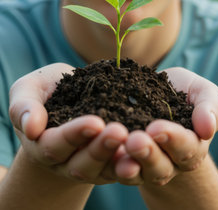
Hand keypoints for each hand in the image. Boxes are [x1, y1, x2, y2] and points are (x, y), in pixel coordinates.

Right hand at [9, 63, 128, 184]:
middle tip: (118, 131)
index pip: (56, 145)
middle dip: (101, 149)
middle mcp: (67, 162)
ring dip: (121, 157)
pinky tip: (151, 146)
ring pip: (106, 170)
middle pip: (83, 164)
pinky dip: (137, 160)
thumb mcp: (28, 91)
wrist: (69, 101)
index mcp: (44, 145)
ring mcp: (92, 165)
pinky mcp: (112, 162)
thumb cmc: (46, 93)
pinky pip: (124, 166)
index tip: (94, 122)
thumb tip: (31, 126)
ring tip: (136, 140)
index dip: (74, 135)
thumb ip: (23, 106)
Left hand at [113, 67, 217, 186]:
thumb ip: (210, 107)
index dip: (173, 140)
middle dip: (147, 154)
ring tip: (117, 148)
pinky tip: (97, 146)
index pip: (186, 148)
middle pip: (159, 168)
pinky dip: (104, 159)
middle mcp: (168, 163)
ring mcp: (142, 164)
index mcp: (192, 147)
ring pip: (135, 173)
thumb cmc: (183, 92)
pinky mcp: (119, 159)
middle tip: (135, 140)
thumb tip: (207, 128)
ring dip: (126, 163)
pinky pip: (111, 166)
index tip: (157, 127)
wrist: (155, 92)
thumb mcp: (202, 92)